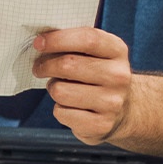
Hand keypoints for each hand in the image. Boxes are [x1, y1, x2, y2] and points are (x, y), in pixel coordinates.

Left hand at [34, 28, 132, 144]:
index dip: (58, 39)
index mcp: (117, 51)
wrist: (124, 110)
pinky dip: (59, 109)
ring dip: (52, 88)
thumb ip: (73, 42)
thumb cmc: (98, 74)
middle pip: (68, 65)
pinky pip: (62, 113)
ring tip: (59, 88)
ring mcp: (112, 102)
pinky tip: (70, 106)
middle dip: (45, 65)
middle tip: (39, 68)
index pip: (87, 39)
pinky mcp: (101, 124)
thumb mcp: (95, 53)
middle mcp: (118, 76)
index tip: (38, 43)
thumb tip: (41, 42)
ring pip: (60, 91)